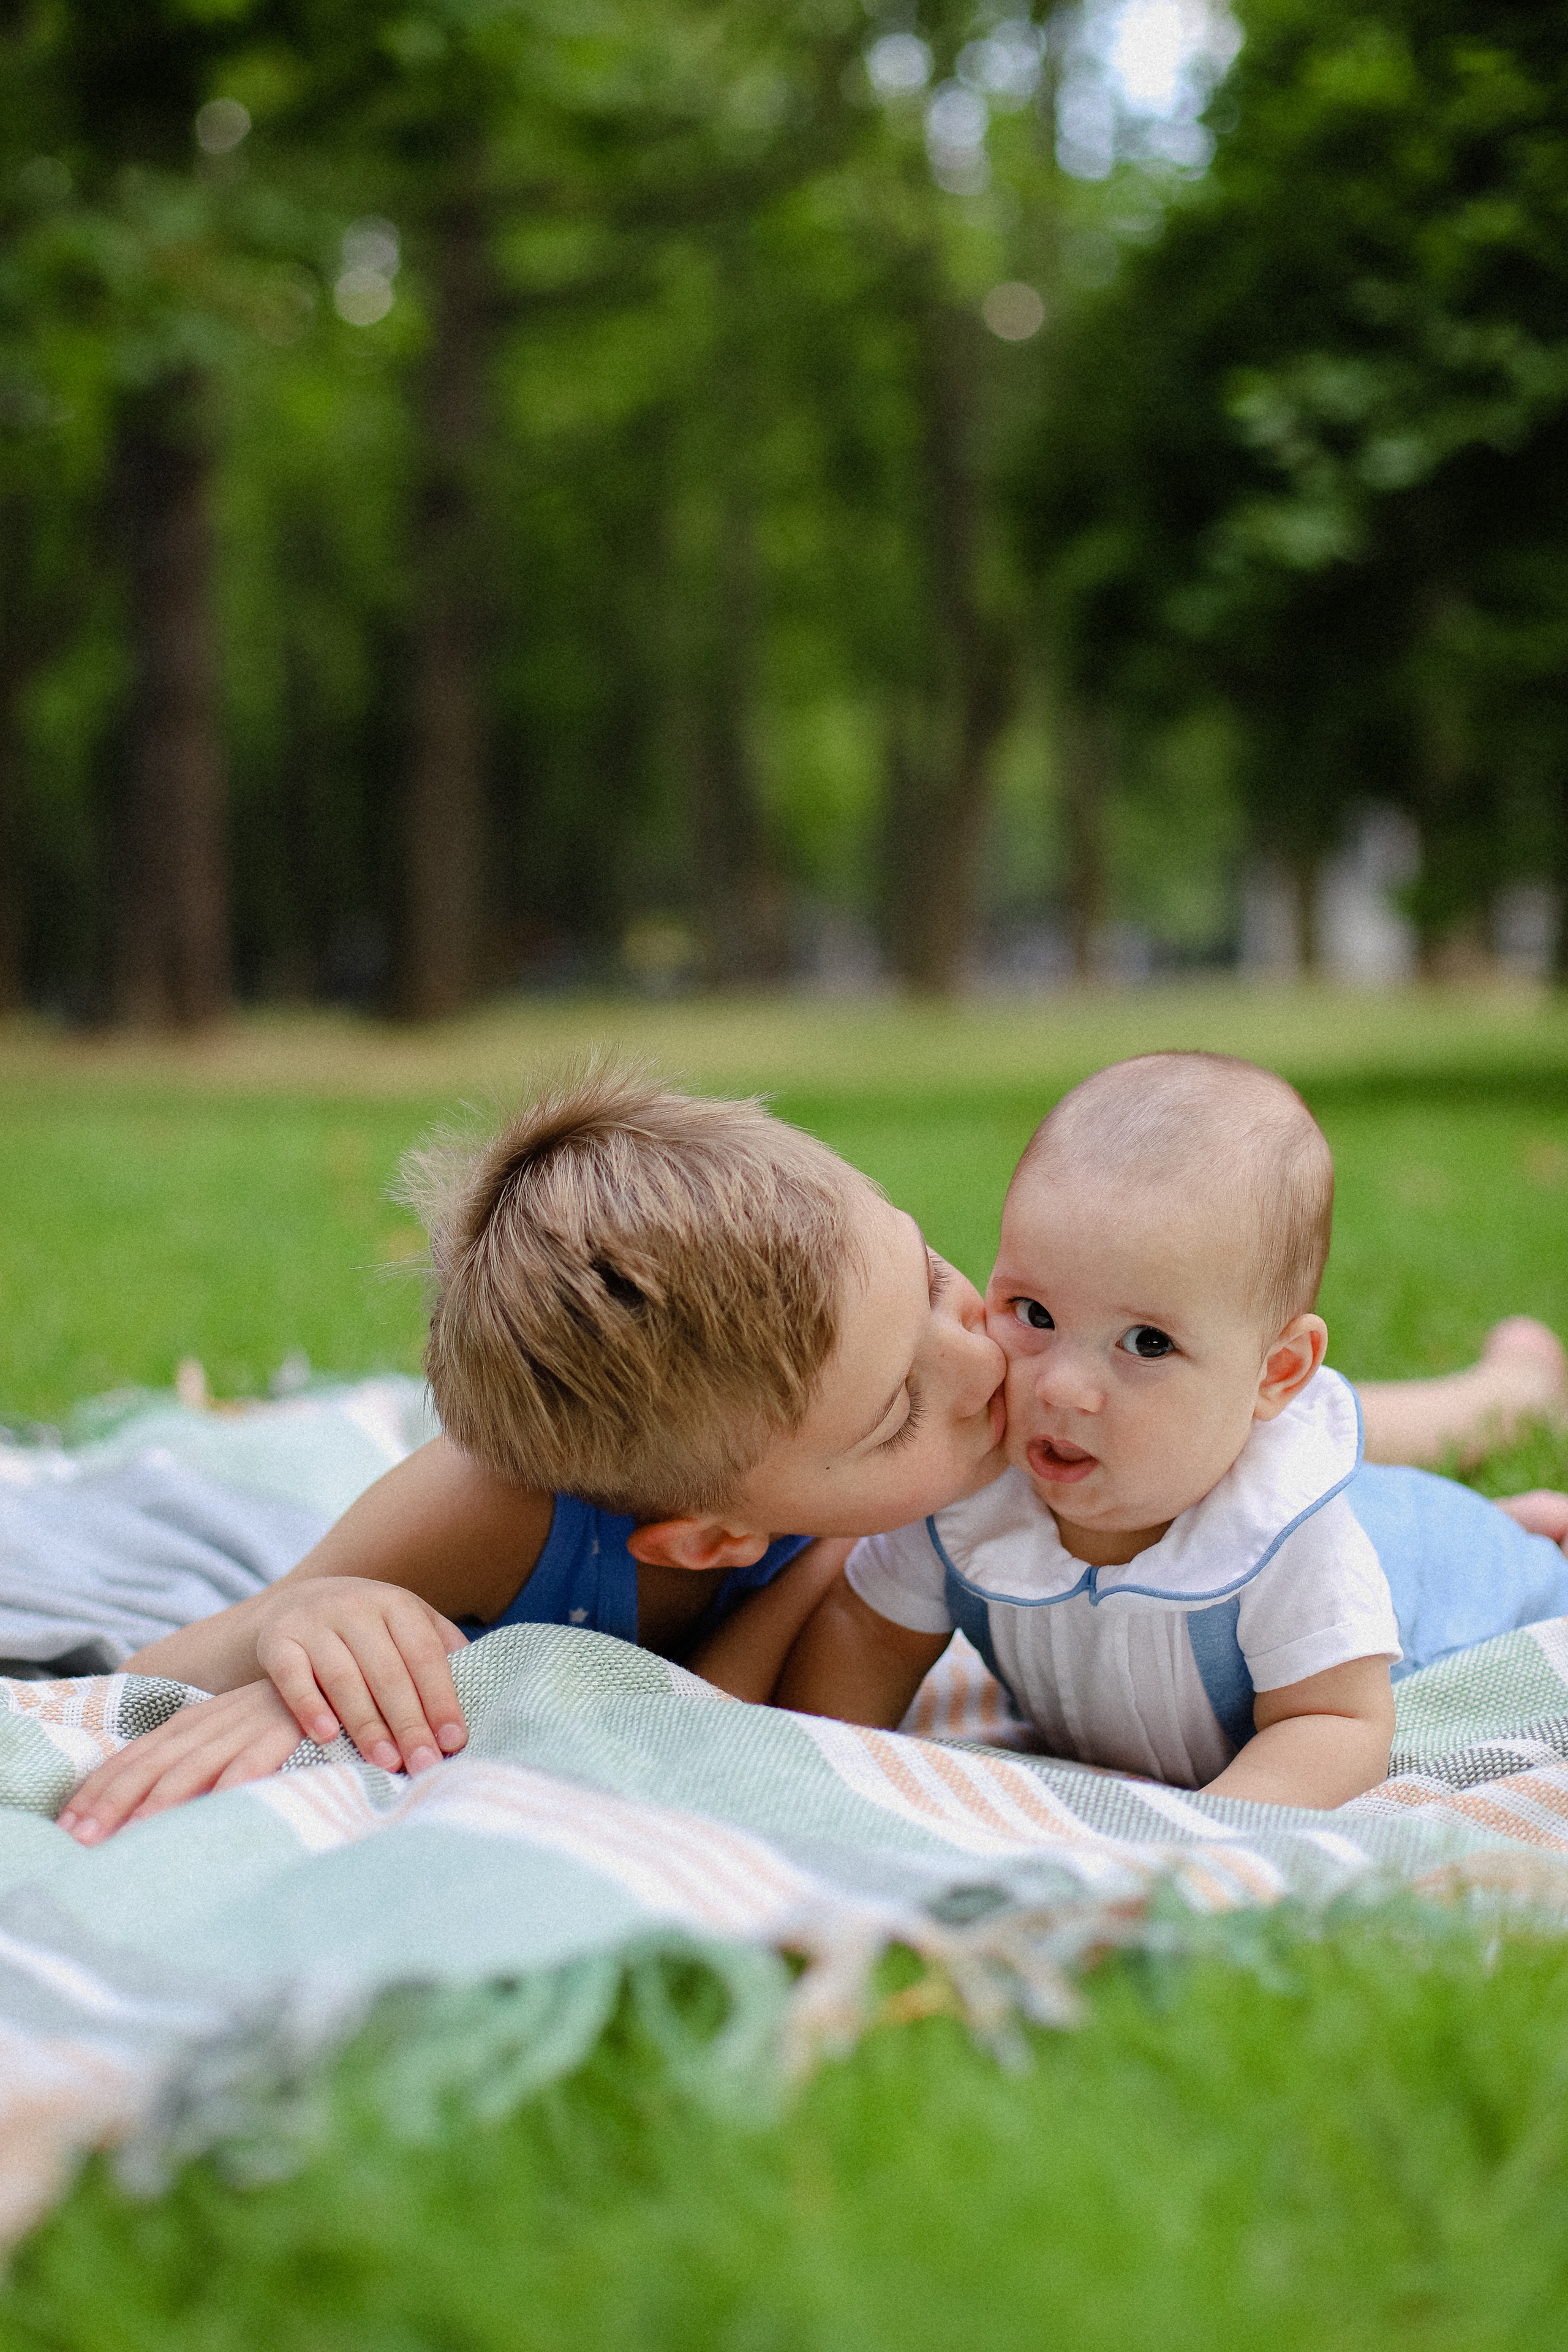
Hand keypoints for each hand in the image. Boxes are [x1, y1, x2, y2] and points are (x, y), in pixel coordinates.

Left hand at [57, 1681, 309, 1843]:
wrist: (327, 1676)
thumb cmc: (267, 1721)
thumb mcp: (217, 1733)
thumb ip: (180, 1761)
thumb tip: (131, 1812)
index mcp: (186, 1725)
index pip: (130, 1758)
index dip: (96, 1791)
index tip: (66, 1828)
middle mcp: (207, 1724)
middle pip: (150, 1764)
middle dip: (113, 1801)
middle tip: (82, 1839)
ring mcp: (244, 1727)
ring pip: (193, 1765)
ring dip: (161, 1800)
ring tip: (135, 1833)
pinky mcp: (283, 1732)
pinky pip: (255, 1760)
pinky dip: (234, 1781)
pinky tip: (216, 1805)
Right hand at [253, 1576, 469, 1773]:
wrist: (300, 1603)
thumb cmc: (370, 1628)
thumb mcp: (407, 1624)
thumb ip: (441, 1649)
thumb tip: (482, 1693)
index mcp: (396, 1604)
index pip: (425, 1654)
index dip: (440, 1698)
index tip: (454, 1740)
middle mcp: (356, 1606)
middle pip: (388, 1671)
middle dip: (409, 1723)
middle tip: (423, 1765)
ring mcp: (314, 1621)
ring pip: (344, 1678)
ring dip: (366, 1725)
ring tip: (386, 1762)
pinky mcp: (277, 1639)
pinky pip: (292, 1677)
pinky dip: (309, 1707)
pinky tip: (327, 1737)